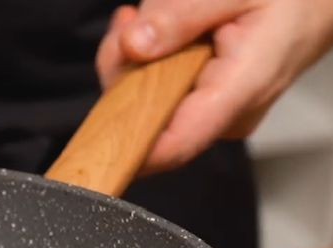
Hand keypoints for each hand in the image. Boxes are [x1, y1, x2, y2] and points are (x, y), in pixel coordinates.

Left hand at [95, 0, 332, 174]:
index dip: (124, 148)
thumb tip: (134, 44)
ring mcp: (216, 110)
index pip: (171, 146)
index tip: (93, 129)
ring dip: (135, 58)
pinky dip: (151, 57)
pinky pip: (163, 89)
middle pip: (148, 118)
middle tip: (130, 22)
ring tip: (146, 17)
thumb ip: (181, 15)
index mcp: (238, 92)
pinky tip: (156, 26)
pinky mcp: (208, 99)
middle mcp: (226, 115)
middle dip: (124, 71)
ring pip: (150, 101)